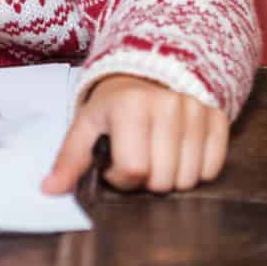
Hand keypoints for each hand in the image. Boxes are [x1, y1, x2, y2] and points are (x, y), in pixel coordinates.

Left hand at [41, 74, 227, 194]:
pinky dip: (196, 170)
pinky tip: (180, 154)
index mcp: (131, 106)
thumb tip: (49, 190)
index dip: (120, 177)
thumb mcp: (86, 128)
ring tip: (157, 156)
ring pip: (189, 179)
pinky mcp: (217, 118)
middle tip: (138, 159)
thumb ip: (69, 160)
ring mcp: (196, 110)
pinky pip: (213, 168)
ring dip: (171, 178)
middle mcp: (168, 104)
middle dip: (146, 181)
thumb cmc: (113, 108)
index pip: (133, 171)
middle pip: (162, 180)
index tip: (115, 163)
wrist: (147, 75)